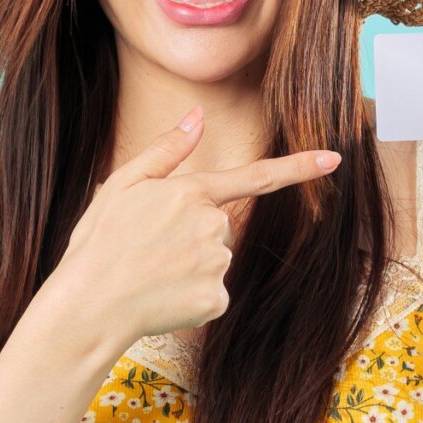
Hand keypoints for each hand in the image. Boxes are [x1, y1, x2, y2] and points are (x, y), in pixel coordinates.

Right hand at [49, 106, 342, 350]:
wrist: (88, 306)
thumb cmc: (98, 244)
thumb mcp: (122, 186)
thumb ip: (165, 152)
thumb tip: (196, 117)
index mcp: (190, 193)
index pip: (255, 177)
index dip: (299, 168)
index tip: (335, 158)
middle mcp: (211, 225)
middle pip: (218, 227)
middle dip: (189, 236)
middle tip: (145, 250)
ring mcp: (216, 264)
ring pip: (214, 261)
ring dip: (188, 268)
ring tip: (148, 274)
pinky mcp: (216, 299)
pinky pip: (212, 294)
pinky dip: (191, 298)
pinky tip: (161, 298)